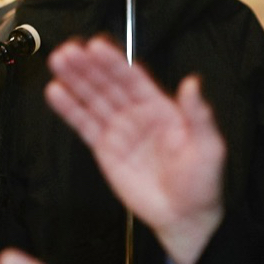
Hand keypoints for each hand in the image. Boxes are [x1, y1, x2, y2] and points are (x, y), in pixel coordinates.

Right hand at [44, 37, 226, 263]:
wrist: (185, 217)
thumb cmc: (201, 183)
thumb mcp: (208, 146)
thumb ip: (198, 115)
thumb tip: (192, 83)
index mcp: (161, 107)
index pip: (133, 79)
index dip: (114, 63)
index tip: (95, 46)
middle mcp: (137, 115)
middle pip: (108, 85)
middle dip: (87, 67)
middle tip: (68, 51)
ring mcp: (119, 132)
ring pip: (93, 101)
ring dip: (74, 81)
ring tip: (57, 62)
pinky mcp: (105, 152)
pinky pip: (85, 127)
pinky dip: (70, 110)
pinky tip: (56, 93)